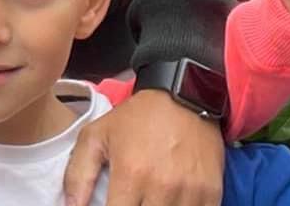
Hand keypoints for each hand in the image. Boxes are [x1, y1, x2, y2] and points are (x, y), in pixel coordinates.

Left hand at [62, 88, 222, 205]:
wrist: (185, 94)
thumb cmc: (138, 118)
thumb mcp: (97, 135)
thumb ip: (78, 175)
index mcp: (131, 175)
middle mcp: (162, 187)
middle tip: (132, 202)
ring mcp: (190, 192)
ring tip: (148, 201)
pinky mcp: (211, 193)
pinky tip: (170, 203)